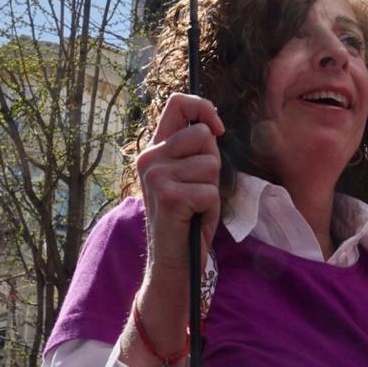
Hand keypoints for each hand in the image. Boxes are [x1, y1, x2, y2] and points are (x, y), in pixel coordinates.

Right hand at [137, 92, 223, 278]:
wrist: (174, 263)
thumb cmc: (188, 217)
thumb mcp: (190, 175)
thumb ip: (196, 149)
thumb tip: (212, 125)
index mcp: (155, 148)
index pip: (178, 103)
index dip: (204, 107)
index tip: (217, 128)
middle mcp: (150, 158)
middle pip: (203, 135)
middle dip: (212, 163)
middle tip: (199, 189)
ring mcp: (156, 176)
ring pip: (210, 164)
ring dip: (212, 189)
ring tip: (196, 206)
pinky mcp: (168, 196)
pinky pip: (210, 190)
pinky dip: (210, 207)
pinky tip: (194, 218)